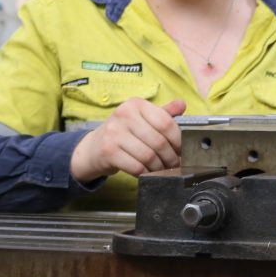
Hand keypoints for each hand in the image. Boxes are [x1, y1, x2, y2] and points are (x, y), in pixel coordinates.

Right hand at [71, 98, 185, 182]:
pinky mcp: (108, 151)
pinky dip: (145, 172)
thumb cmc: (123, 132)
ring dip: (159, 167)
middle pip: (158, 141)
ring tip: (163, 169)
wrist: (93, 148)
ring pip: (148, 156)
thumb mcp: (142, 118)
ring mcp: (114, 133)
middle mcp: (123, 115)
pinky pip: (136, 166)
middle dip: (170, 157)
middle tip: (175, 164)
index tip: (182, 150)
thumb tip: (182, 104)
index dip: (178, 139)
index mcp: (135, 104)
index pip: (165, 122)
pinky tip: (147, 172)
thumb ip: (162, 113)